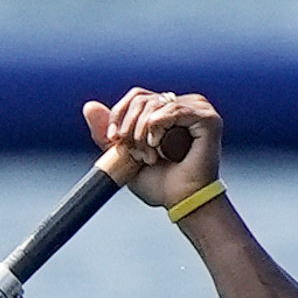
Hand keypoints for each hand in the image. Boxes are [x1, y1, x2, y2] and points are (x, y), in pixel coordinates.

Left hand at [82, 87, 222, 208]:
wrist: (180, 202)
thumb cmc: (159, 183)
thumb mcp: (124, 155)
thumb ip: (106, 133)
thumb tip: (89, 106)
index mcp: (167, 110)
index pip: (137, 96)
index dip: (120, 114)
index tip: (114, 139)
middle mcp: (184, 104)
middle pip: (142, 99)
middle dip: (130, 127)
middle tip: (136, 154)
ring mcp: (198, 109)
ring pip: (155, 104)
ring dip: (143, 132)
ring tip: (150, 156)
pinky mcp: (208, 118)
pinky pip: (172, 110)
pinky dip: (158, 127)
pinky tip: (157, 146)